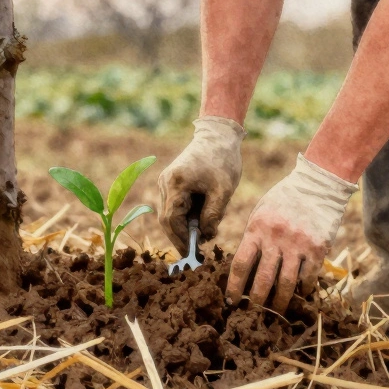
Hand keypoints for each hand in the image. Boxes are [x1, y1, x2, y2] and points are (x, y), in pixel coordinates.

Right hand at [157, 116, 244, 254]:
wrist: (218, 135)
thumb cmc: (223, 160)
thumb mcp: (223, 191)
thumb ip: (212, 215)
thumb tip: (204, 236)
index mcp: (176, 183)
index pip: (170, 219)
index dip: (180, 239)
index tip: (192, 253)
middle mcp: (165, 182)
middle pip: (167, 219)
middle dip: (181, 236)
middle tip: (197, 251)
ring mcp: (166, 181)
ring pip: (170, 213)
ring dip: (185, 226)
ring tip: (205, 234)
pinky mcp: (172, 181)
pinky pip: (175, 205)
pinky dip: (186, 216)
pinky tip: (201, 221)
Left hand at [226, 154, 356, 311]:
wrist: (317, 184)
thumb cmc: (283, 200)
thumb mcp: (261, 214)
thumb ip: (253, 239)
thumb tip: (245, 269)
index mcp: (257, 229)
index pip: (241, 264)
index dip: (234, 288)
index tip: (231, 302)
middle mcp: (277, 238)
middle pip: (263, 279)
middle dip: (256, 302)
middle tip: (252, 315)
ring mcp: (299, 244)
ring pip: (286, 284)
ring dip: (279, 303)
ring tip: (274, 313)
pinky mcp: (318, 248)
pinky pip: (308, 278)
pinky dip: (302, 291)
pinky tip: (298, 296)